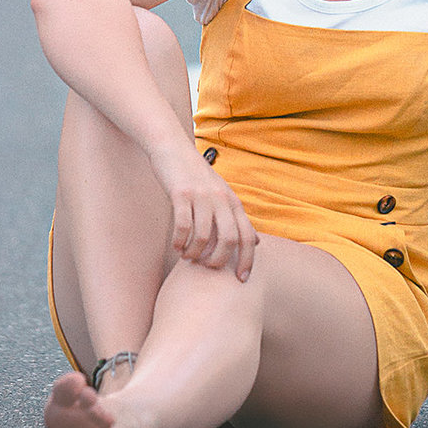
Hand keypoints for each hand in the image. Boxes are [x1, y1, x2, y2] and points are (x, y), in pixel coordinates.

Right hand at [148, 137, 258, 281]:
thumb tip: (255, 241)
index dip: (248, 261)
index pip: (247, 236)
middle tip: (206, 268)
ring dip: (194, 254)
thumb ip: (237, 218)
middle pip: (229, 240)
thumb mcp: (222, 194)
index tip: (241, 280)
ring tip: (187, 256)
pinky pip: (183, 226)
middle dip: (218, 261)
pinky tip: (176, 245)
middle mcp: (221, 199)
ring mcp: (201, 196)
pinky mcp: (181, 194)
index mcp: (233, 201)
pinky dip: (180, 242)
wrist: (172, 148)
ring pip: (203, 236)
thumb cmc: (197, 176)